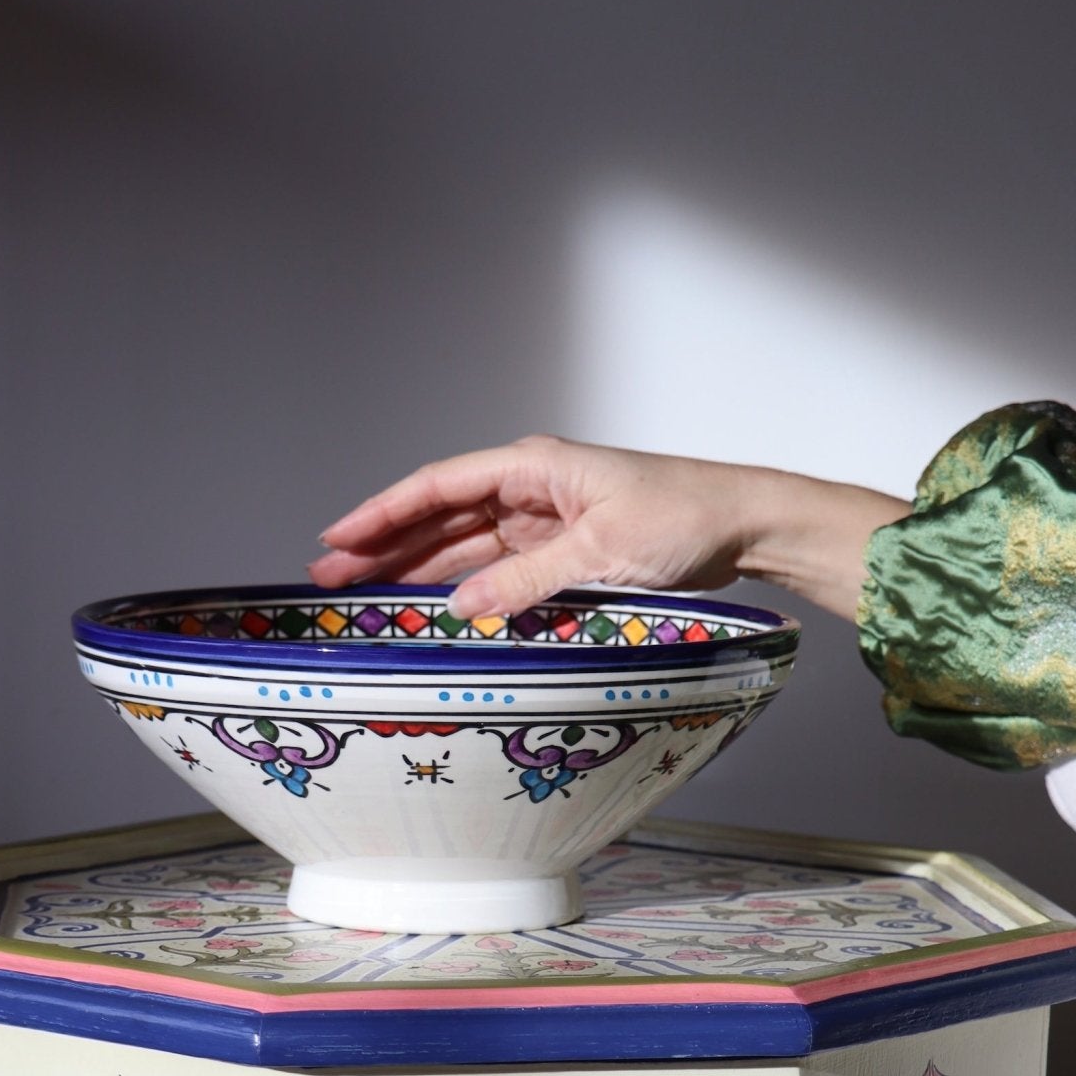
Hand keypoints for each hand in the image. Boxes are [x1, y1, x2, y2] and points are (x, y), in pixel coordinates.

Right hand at [310, 435, 907, 621]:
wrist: (745, 524)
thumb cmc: (685, 517)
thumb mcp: (600, 552)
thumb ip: (527, 582)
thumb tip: (461, 609)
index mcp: (533, 467)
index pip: (438, 487)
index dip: (383, 513)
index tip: (338, 537)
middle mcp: (532, 488)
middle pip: (441, 518)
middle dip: (386, 545)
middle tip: (329, 577)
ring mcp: (546, 520)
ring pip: (465, 546)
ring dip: (418, 569)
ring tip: (365, 595)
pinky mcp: (565, 550)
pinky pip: (500, 569)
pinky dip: (467, 588)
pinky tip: (436, 608)